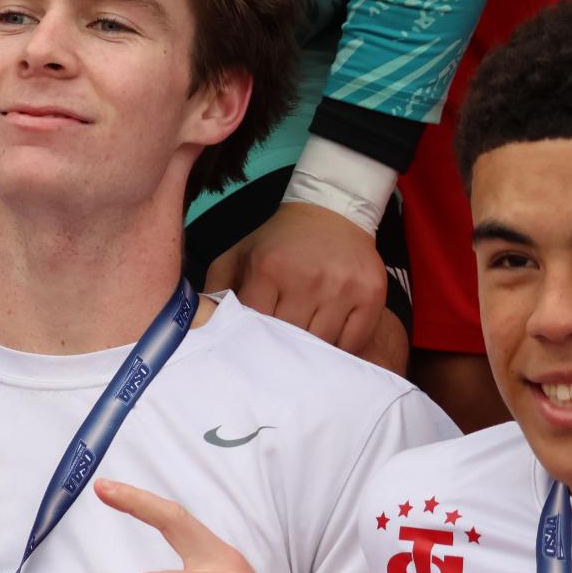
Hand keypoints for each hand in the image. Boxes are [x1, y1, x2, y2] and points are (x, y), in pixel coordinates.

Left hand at [204, 202, 390, 363]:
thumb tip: (199, 327)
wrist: (332, 210)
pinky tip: (328, 348)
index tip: (249, 352)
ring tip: (300, 355)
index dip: (250, 343)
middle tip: (274, 362)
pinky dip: (340, 352)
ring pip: (321, 347)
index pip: (256, 326)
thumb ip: (216, 288)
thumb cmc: (278, 242)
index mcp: (268, 269)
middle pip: (289, 340)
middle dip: (279, 352)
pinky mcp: (372, 294)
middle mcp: (307, 278)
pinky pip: (354, 343)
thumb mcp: (237, 254)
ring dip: (310, 355)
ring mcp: (342, 287)